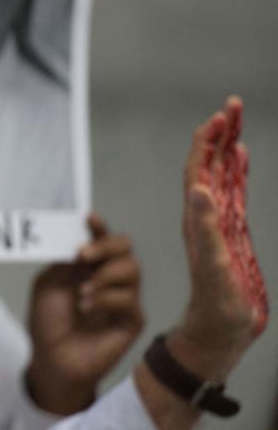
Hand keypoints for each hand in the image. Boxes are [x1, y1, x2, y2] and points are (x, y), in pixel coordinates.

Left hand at [25, 214, 143, 414]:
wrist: (52, 359)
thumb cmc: (48, 322)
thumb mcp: (48, 283)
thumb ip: (64, 261)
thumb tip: (79, 238)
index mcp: (89, 266)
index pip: (102, 239)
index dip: (99, 227)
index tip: (88, 218)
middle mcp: (110, 278)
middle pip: (125, 248)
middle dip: (106, 245)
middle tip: (83, 255)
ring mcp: (123, 299)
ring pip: (132, 269)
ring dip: (104, 275)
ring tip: (82, 290)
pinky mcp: (131, 321)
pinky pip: (129, 300)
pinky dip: (105, 299)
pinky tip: (86, 307)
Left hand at [167, 96, 267, 378]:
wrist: (218, 332)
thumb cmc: (215, 306)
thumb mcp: (211, 267)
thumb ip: (204, 229)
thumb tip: (198, 189)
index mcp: (197, 218)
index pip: (197, 170)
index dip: (205, 143)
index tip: (219, 116)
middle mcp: (204, 214)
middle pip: (209, 164)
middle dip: (219, 134)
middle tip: (232, 104)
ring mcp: (219, 222)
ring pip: (221, 173)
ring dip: (226, 146)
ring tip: (234, 119)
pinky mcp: (232, 234)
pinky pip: (233, 193)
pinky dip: (236, 172)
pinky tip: (240, 157)